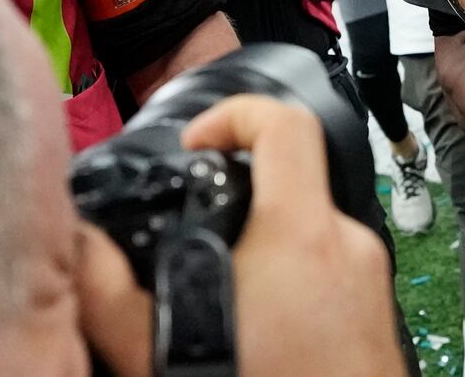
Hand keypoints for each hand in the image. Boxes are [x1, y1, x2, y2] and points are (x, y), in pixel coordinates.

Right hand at [78, 95, 404, 376]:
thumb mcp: (167, 351)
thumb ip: (114, 294)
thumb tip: (86, 246)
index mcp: (303, 233)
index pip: (286, 122)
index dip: (233, 114)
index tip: (196, 143)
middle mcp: (348, 242)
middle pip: (293, 181)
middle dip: (238, 202)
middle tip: (190, 242)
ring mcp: (370, 275)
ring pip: (307, 234)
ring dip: (262, 254)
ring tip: (221, 304)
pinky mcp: (378, 309)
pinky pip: (328, 274)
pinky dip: (291, 287)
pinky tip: (260, 332)